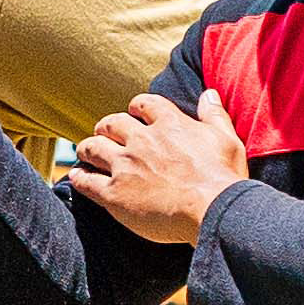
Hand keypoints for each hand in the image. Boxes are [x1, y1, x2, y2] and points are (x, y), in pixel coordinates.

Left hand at [70, 86, 250, 245]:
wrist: (212, 210)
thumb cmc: (223, 178)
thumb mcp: (226, 139)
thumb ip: (214, 115)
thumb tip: (208, 94)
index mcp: (169, 123)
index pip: (143, 104)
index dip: (135, 107)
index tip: (134, 113)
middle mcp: (141, 139)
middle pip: (112, 124)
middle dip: (106, 127)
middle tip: (105, 134)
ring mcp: (124, 165)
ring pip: (92, 148)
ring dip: (88, 148)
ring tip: (86, 152)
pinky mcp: (114, 194)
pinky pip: (86, 181)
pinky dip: (79, 177)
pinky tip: (76, 177)